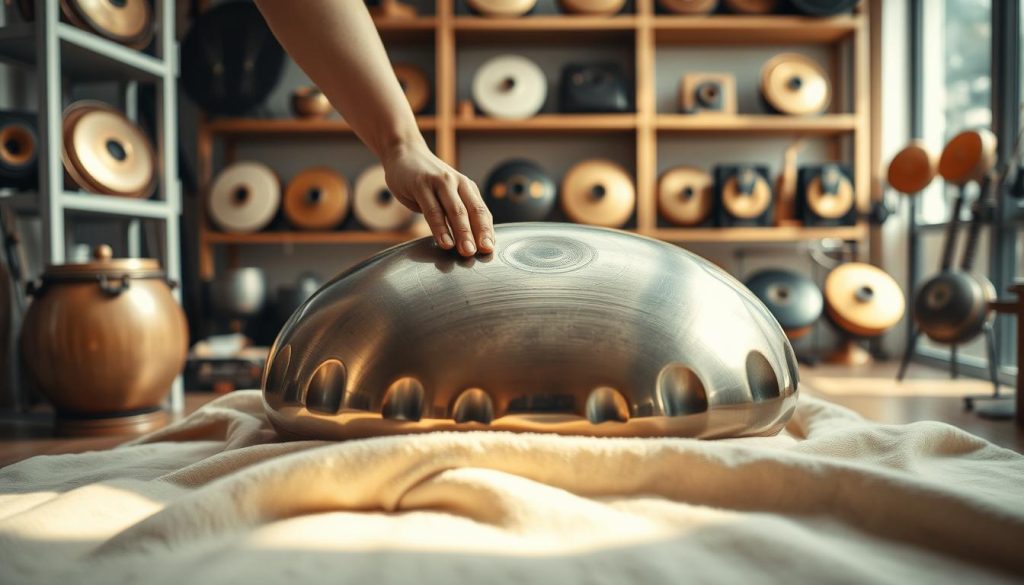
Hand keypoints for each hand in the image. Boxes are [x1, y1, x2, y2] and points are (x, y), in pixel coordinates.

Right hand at [381, 141, 494, 256]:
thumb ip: (456, 213)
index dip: (487, 231)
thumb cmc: (426, 180)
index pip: (481, 212)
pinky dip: (440, 228)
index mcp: (466, 187)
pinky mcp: (421, 184)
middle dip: (479, 234)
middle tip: (482, 252)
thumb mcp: (445, 194)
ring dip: (463, 232)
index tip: (490, 249)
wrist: (404, 152)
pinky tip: (444, 242)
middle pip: (472, 211)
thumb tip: (470, 241)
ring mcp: (440, 182)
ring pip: (455, 210)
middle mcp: (457, 182)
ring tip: (466, 251)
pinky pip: (433, 209)